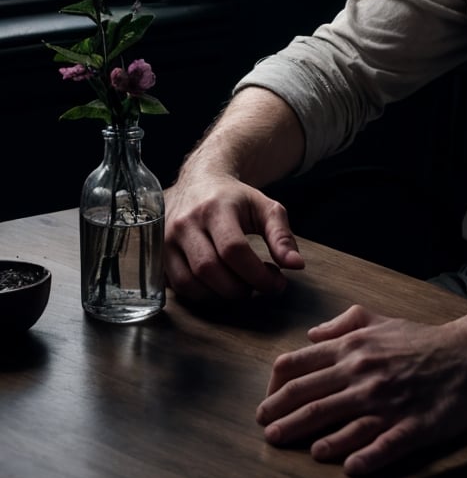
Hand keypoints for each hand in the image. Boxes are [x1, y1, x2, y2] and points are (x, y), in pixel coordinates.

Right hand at [163, 173, 304, 301]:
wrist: (197, 181)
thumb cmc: (234, 198)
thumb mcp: (264, 207)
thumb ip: (282, 235)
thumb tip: (296, 265)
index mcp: (214, 208)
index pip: (233, 249)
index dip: (257, 274)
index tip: (276, 282)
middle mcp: (185, 223)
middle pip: (209, 269)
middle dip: (239, 288)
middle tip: (258, 287)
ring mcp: (167, 239)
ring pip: (190, 283)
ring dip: (220, 296)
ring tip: (240, 286)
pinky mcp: (159, 254)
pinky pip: (178, 287)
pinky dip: (202, 295)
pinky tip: (220, 286)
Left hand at [256, 304, 466, 476]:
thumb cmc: (421, 339)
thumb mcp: (379, 320)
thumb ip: (343, 324)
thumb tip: (311, 335)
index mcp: (353, 349)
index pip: (301, 366)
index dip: (276, 386)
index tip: (266, 402)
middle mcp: (364, 375)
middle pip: (311, 397)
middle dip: (281, 415)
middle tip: (265, 430)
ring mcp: (388, 402)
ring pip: (341, 422)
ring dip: (312, 437)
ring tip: (292, 446)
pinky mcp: (413, 425)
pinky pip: (385, 445)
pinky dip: (365, 457)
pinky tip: (349, 468)